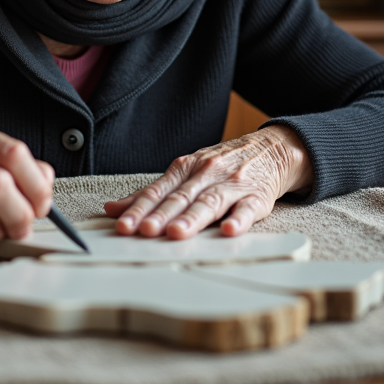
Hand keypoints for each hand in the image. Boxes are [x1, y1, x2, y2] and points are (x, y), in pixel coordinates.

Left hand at [103, 126, 311, 239]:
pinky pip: (248, 209)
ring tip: (176, 233)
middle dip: (161, 215)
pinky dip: (239, 219)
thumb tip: (113, 209)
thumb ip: (151, 193)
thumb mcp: (186, 171)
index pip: (158, 191)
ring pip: (209, 202)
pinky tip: (229, 230)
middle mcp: (206, 174)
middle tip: (145, 231)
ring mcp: (232, 185)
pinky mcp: (257, 197)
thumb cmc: (221, 165)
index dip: (139, 208)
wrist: (271, 149)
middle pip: (180, 197)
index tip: (123, 225)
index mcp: (185, 168)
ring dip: (192, 218)